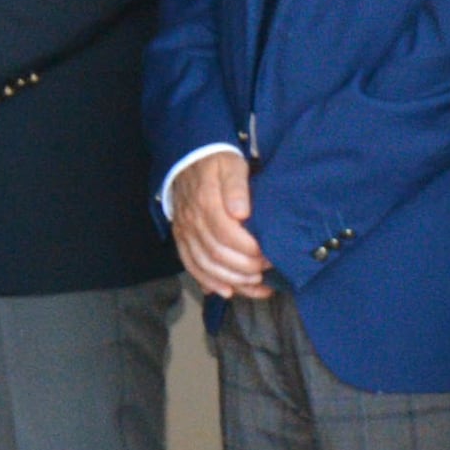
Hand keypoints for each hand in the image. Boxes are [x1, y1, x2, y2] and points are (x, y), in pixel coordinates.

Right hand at [168, 147, 270, 299]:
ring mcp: (184, 231)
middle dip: (245, 268)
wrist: (189, 157)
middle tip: (267, 271)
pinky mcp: (181, 238)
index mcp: (206, 202)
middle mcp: (192, 221)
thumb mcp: (232, 165)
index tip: (269, 255)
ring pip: (204, 264)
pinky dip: (207, 282)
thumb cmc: (217, 163)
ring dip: (231, 279)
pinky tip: (227, 291)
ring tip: (256, 285)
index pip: (227, 234)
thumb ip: (237, 187)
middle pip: (217, 254)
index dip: (249, 250)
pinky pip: (190, 265)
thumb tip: (241, 213)